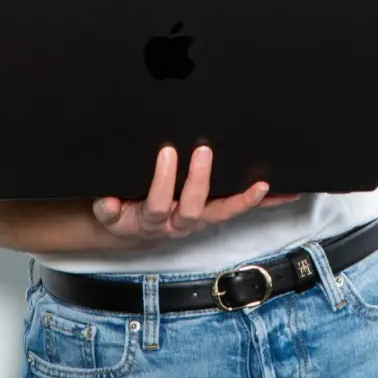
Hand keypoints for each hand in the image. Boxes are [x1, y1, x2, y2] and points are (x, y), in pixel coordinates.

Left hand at [92, 145, 299, 240]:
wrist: (121, 226)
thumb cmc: (163, 203)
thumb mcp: (192, 201)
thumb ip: (225, 193)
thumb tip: (269, 181)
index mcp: (194, 216)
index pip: (224, 210)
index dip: (244, 201)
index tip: (262, 184)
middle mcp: (172, 222)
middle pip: (190, 210)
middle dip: (199, 182)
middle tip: (203, 151)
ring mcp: (143, 222)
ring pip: (156, 208)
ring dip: (163, 181)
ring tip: (167, 153)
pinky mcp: (114, 220)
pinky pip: (110, 214)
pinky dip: (108, 205)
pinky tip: (108, 196)